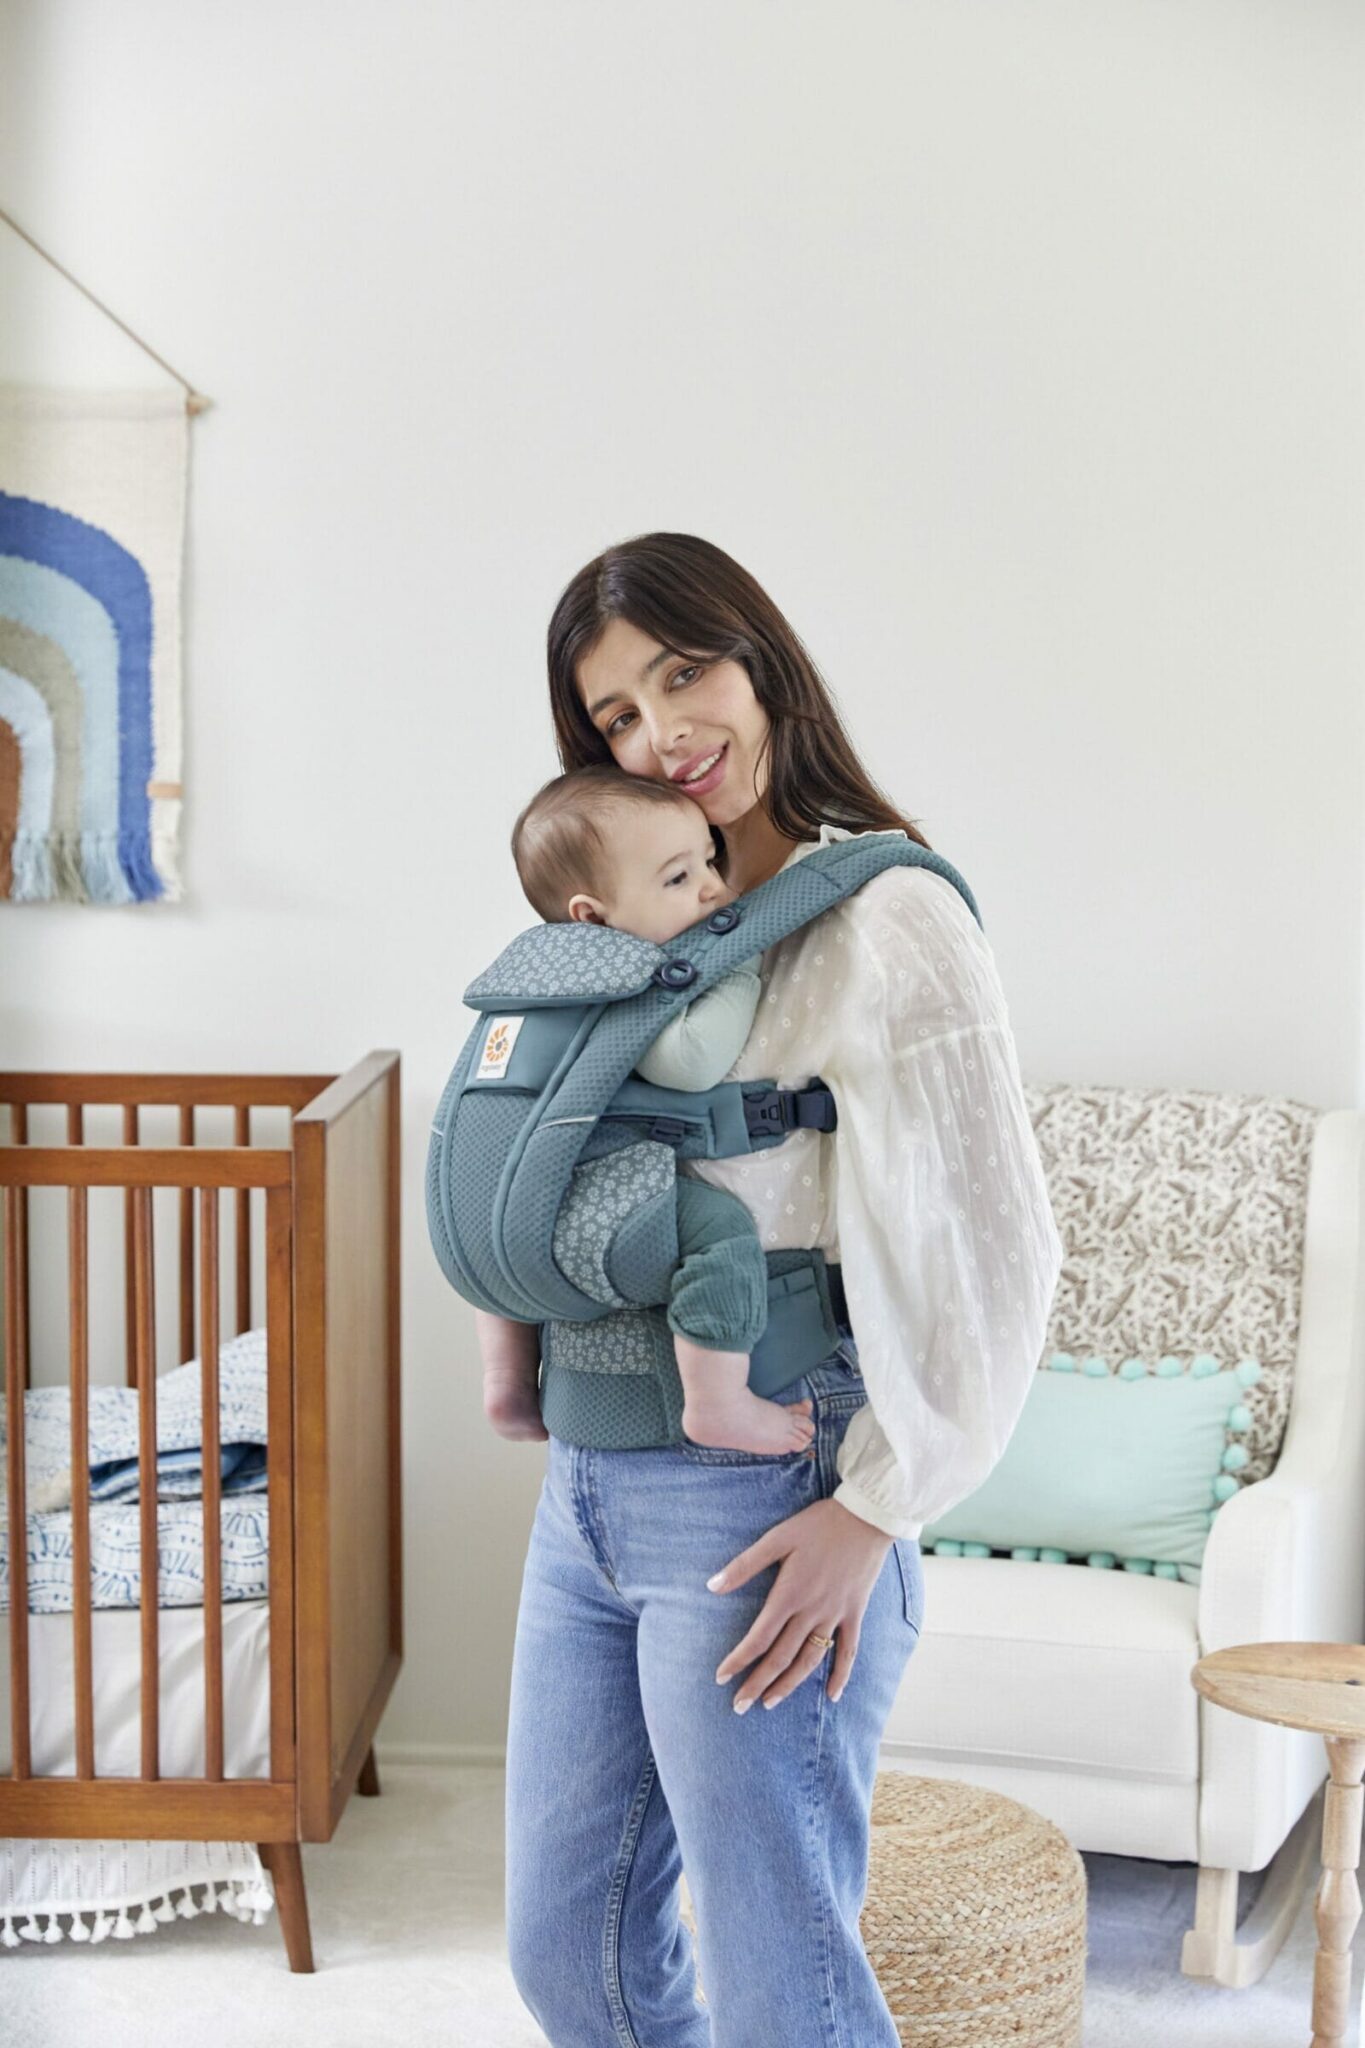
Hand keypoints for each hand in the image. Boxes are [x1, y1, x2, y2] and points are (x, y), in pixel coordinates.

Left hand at [708, 1496, 893, 1708]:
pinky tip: (832, 1696)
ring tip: (770, 1703)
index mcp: (789, 1594)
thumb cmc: (818, 1525)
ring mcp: (835, 1615)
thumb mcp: (777, 1537)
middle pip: (781, 1657)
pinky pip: (848, 1651)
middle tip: (739, 1706)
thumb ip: (745, 1565)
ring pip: (810, 1660)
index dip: (739, 1660)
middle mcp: (812, 1611)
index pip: (759, 1638)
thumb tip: (711, 1586)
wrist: (865, 1517)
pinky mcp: (855, 1613)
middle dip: (758, 1683)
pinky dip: (841, 1675)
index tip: (721, 1677)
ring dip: (789, 1685)